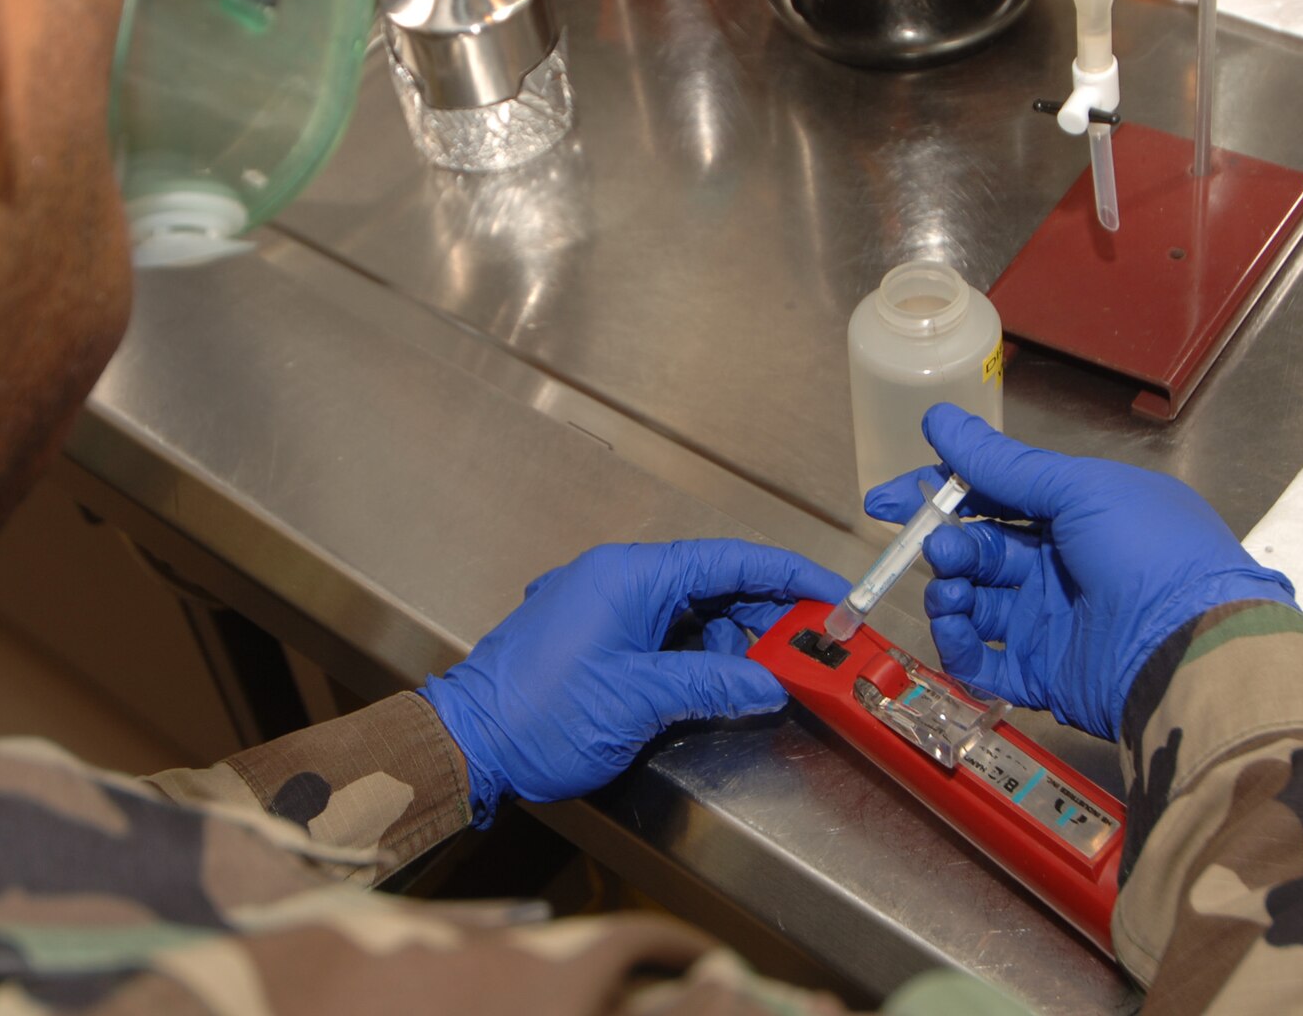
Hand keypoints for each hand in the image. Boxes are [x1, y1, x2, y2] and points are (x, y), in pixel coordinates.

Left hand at [420, 539, 850, 820]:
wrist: (470, 743)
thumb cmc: (539, 714)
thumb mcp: (641, 700)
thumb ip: (713, 683)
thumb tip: (769, 683)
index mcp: (632, 575)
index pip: (730, 560)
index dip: (787, 575)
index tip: (832, 592)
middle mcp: (619, 578)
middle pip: (715, 584)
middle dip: (766, 616)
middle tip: (811, 649)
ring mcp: (606, 605)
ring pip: (693, 612)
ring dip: (732, 642)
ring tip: (766, 678)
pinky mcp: (598, 635)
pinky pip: (664, 632)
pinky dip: (698, 654)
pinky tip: (720, 683)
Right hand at [866, 405, 1294, 740]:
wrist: (1193, 648)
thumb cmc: (1150, 553)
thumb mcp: (1080, 490)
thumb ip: (1005, 465)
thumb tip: (940, 420)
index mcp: (1078, 514)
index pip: (996, 496)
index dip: (942, 494)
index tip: (891, 499)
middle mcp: (1063, 565)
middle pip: (981, 550)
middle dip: (945, 545)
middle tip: (932, 546)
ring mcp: (1052, 621)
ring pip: (976, 604)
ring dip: (949, 592)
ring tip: (950, 589)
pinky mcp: (1045, 674)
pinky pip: (985, 661)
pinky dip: (960, 645)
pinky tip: (955, 627)